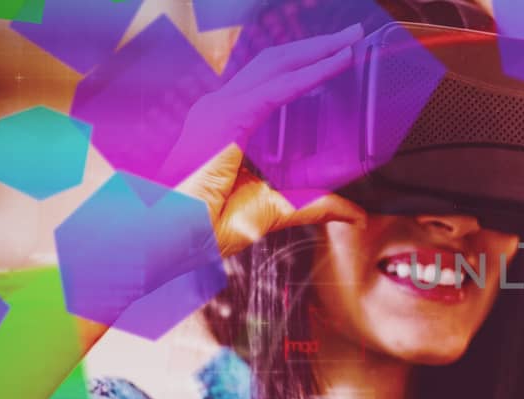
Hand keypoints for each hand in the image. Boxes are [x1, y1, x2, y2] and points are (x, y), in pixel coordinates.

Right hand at [162, 25, 371, 256]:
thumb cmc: (205, 225)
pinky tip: (338, 63)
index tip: (340, 53)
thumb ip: (315, 205)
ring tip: (351, 40)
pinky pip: (278, 88)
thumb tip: (354, 213)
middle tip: (354, 35)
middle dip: (317, 47)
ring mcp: (219, 109)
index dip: (304, 63)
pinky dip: (312, 72)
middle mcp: (220, 107)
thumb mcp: (276, 209)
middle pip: (274, 63)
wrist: (169, 239)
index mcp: (225, 122)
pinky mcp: (227, 118)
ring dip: (318, 50)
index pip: (270, 80)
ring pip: (277, 66)